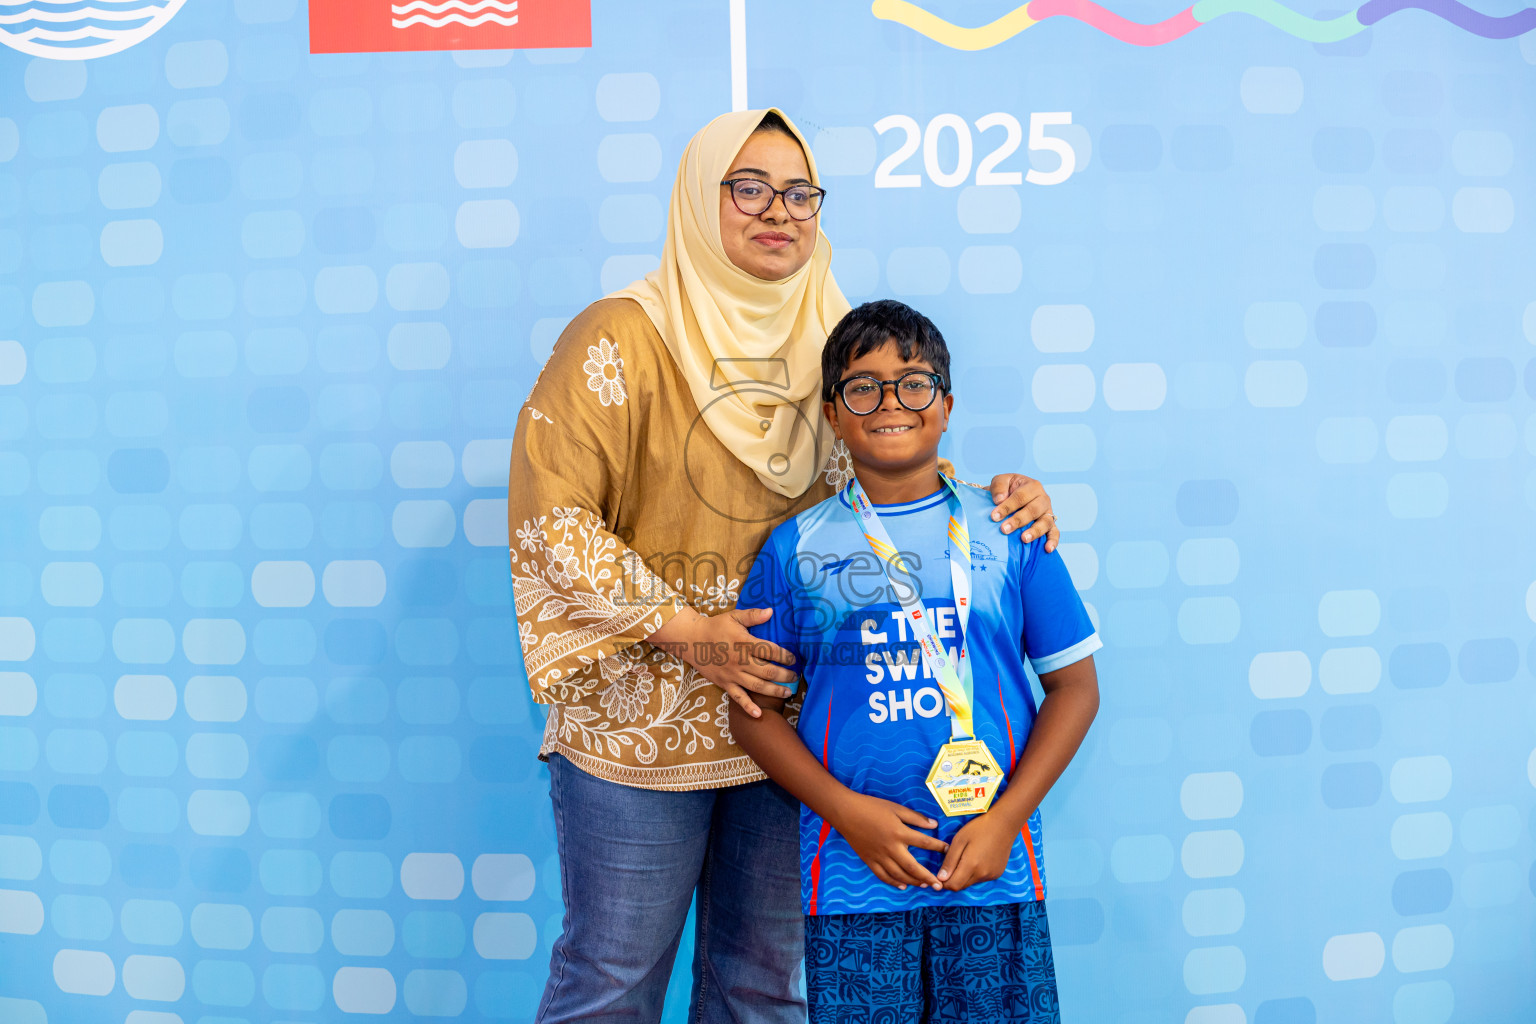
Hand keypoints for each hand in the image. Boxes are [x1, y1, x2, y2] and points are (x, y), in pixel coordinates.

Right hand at [652, 607, 795, 717]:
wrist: (691, 639)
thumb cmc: (715, 626)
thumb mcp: (734, 616)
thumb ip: (753, 615)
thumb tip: (771, 611)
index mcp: (744, 643)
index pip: (769, 650)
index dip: (784, 656)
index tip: (793, 659)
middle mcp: (740, 660)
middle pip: (767, 671)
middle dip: (784, 676)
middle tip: (795, 677)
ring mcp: (732, 674)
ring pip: (757, 686)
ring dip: (774, 691)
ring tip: (787, 693)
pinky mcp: (724, 683)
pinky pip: (738, 697)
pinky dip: (748, 707)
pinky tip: (759, 714)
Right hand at [829, 793, 948, 889]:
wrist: (846, 812)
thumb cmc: (872, 807)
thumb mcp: (896, 808)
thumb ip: (915, 818)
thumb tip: (933, 825)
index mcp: (899, 833)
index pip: (924, 842)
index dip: (937, 847)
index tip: (947, 850)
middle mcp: (891, 848)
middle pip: (913, 866)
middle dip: (927, 877)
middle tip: (939, 885)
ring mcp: (879, 856)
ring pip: (899, 874)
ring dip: (913, 882)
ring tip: (924, 886)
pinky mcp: (869, 860)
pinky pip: (883, 875)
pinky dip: (893, 882)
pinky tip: (902, 886)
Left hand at [936, 812, 1016, 891]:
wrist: (1003, 824)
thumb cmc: (978, 829)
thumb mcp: (959, 841)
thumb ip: (950, 861)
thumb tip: (940, 878)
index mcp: (971, 865)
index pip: (953, 885)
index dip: (944, 882)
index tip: (940, 873)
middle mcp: (982, 874)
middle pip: (962, 886)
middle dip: (953, 879)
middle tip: (953, 862)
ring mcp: (991, 875)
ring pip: (971, 882)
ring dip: (965, 876)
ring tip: (966, 857)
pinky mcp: (997, 873)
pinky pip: (981, 879)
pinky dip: (975, 873)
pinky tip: (978, 858)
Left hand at [988, 473, 1058, 551]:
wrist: (1012, 496)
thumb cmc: (1006, 489)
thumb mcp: (1001, 481)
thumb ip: (999, 487)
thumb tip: (999, 499)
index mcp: (1032, 486)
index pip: (1020, 496)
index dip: (1007, 506)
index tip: (994, 516)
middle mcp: (1043, 498)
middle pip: (1033, 510)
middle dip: (1018, 520)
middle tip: (1004, 529)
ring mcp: (1048, 512)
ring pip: (1045, 522)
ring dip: (1035, 531)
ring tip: (1023, 539)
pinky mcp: (1050, 524)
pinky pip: (1055, 533)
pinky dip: (1053, 541)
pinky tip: (1047, 549)